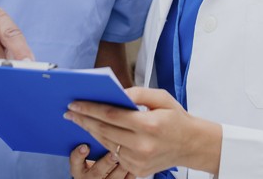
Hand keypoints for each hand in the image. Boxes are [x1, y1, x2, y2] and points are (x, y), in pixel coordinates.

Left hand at [65, 87, 220, 176]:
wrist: (192, 145)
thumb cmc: (177, 118)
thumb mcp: (162, 98)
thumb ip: (138, 92)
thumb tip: (115, 92)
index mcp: (149, 124)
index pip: (111, 115)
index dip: (90, 108)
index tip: (75, 103)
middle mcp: (142, 145)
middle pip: (104, 130)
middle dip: (84, 120)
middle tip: (70, 112)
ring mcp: (139, 160)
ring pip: (107, 144)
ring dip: (92, 131)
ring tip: (81, 120)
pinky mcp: (137, 170)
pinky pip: (115, 154)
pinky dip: (107, 143)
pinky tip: (100, 133)